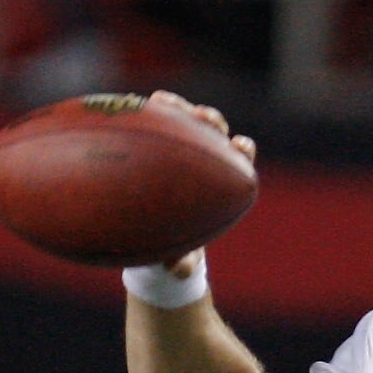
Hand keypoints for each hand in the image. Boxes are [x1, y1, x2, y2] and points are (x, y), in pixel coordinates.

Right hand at [146, 90, 256, 275]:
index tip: (240, 145)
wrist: (157, 240)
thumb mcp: (180, 259)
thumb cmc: (178, 248)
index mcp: (220, 184)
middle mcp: (205, 160)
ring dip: (178, 108)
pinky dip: (145, 114)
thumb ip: (182, 264)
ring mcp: (181, 147)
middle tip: (202, 117)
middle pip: (215, 132)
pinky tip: (131, 107)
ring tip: (163, 101)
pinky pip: (151, 124)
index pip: (240, 160)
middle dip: (211, 121)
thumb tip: (179, 271)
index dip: (242, 150)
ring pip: (184, 120)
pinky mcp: (156, 142)